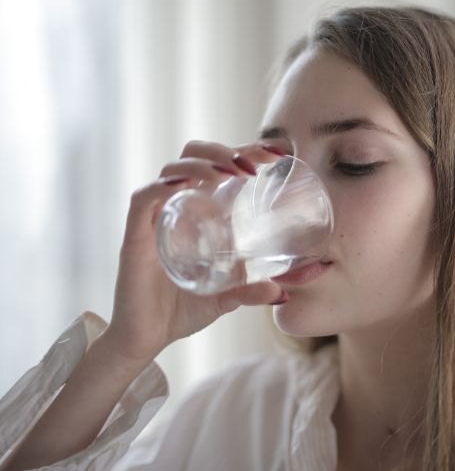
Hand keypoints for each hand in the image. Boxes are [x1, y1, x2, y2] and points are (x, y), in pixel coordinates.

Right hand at [102, 141, 286, 362]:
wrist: (145, 339)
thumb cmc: (181, 311)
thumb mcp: (226, 298)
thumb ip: (251, 291)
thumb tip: (282, 293)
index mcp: (198, 211)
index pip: (219, 166)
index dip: (245, 151)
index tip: (275, 154)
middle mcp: (176, 207)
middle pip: (193, 155)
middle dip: (223, 150)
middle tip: (252, 166)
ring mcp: (154, 219)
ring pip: (172, 170)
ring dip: (202, 163)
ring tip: (229, 174)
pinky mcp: (135, 236)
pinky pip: (144, 199)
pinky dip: (163, 186)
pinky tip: (186, 184)